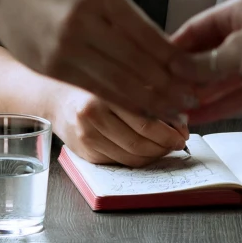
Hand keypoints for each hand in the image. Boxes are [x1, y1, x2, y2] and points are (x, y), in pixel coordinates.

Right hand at [0, 0, 187, 117]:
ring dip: (149, 102)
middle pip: (136, 64)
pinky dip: (121, 103)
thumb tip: (169, 53)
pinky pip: (94, 90)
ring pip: (117, 83)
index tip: (197, 76)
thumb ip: (129, 19)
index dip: (176, 62)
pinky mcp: (51, 67)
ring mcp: (64, 45)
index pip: (150, 37)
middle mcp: (84, 20)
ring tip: (172, 111)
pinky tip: (138, 110)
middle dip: (168, 88)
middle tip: (191, 101)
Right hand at [51, 88, 191, 165]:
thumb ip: (148, 93)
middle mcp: (92, 116)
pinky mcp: (86, 154)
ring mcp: (87, 137)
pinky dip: (140, 158)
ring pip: (132, 156)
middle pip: (140, 141)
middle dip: (166, 144)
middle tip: (179, 141)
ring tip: (167, 146)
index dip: (170, 129)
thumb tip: (182, 115)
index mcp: (104, 92)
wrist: (56, 99)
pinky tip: (148, 150)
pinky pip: (121, 162)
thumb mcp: (119, 80)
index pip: (146, 119)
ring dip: (155, 154)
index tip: (184, 130)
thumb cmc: (95, 86)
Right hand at [170, 0, 241, 109]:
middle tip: (161, 95)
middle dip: (186, 77)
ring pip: (222, 79)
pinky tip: (199, 119)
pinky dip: (221, 105)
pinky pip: (238, 94)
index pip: (196, 29)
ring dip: (201, 95)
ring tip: (175, 112)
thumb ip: (206, 64)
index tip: (152, 66)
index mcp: (236, 12)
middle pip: (207, 56)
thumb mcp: (239, 51)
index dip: (174, 48)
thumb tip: (175, 69)